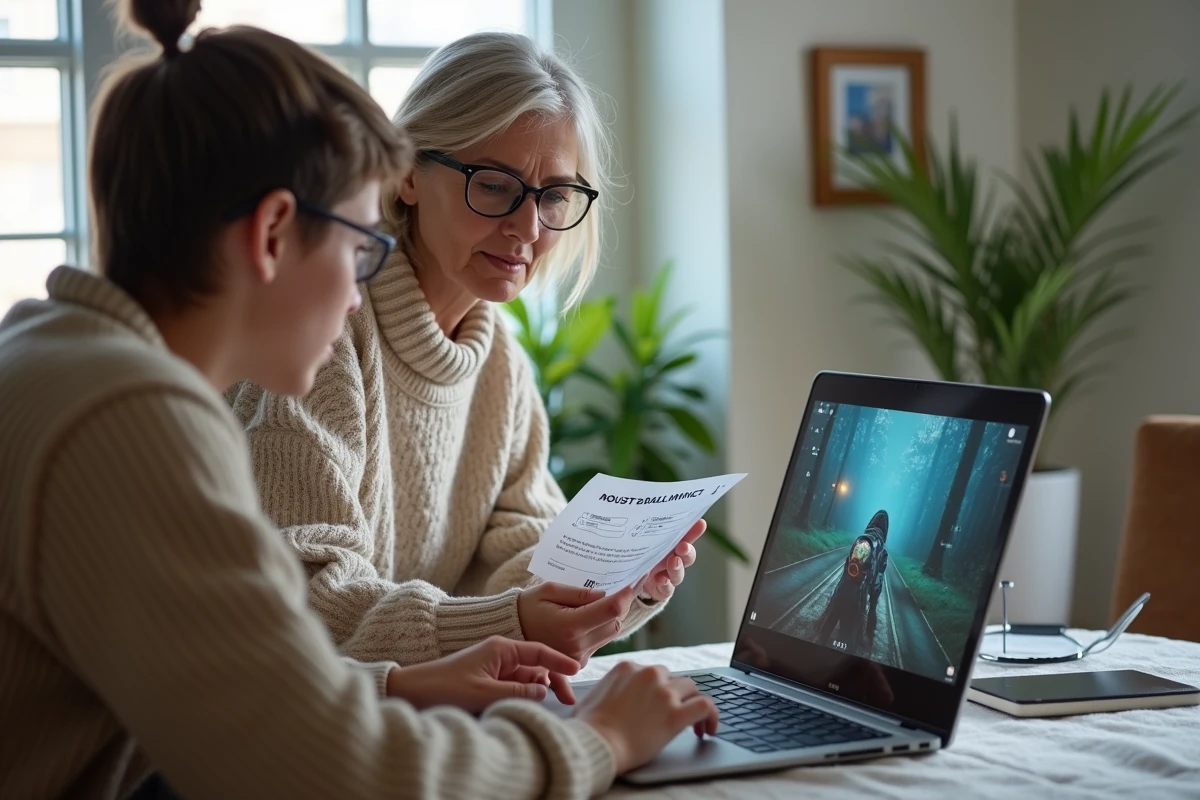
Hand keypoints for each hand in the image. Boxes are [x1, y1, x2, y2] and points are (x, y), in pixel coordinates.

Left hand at [385, 636, 579, 712]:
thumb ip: (518, 690)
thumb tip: (544, 690)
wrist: (413, 691)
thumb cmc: (445, 687)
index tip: (578, 669)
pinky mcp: (489, 678)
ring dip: (541, 688)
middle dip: (555, 679)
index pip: (540, 650)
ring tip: (559, 703)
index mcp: (501, 647)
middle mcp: (501, 652)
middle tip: (570, 699)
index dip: (560, 660)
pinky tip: (533, 703)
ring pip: (528, 676)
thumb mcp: (485, 692)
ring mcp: (495, 665)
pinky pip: (515, 683)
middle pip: (537, 664)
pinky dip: (526, 692)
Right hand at [518, 582, 637, 665]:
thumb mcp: (550, 590)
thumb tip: (606, 594)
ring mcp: (577, 658)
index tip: (636, 580)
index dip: (627, 594)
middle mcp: (577, 646)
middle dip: (619, 606)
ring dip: (609, 619)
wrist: (509, 633)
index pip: (612, 610)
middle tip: (618, 590)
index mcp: (571, 626)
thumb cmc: (528, 607)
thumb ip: (580, 593)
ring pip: (609, 635)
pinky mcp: (576, 665)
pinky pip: (597, 645)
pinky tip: (594, 622)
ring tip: (598, 605)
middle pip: (615, 624)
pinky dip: (598, 632)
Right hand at [573, 662, 718, 773]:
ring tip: (696, 724)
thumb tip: (605, 697)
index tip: (659, 704)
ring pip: (692, 688)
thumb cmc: (587, 727)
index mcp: (627, 668)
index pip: (653, 672)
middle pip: (673, 678)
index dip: (659, 689)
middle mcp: (649, 674)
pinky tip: (708, 729)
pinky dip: (712, 716)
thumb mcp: (589, 697)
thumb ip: (605, 690)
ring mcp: (664, 693)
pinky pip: (706, 706)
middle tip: (675, 714)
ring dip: (693, 703)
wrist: (595, 744)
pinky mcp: (676, 714)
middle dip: (676, 695)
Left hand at [636, 519, 705, 602]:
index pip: (685, 536)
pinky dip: (665, 585)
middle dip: (687, 550)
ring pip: (678, 573)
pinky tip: (661, 580)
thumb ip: (645, 528)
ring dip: (677, 568)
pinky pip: (666, 589)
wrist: (632, 582)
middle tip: (682, 547)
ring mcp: (668, 576)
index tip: (700, 523)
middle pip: (687, 555)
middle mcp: (673, 560)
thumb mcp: (642, 540)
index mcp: (670, 545)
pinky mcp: (661, 590)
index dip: (694, 530)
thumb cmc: (640, 555)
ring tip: (673, 562)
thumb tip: (638, 503)